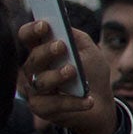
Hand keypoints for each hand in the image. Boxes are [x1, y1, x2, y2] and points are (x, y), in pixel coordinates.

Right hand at [17, 19, 120, 133]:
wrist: (102, 105)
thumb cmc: (92, 74)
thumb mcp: (90, 52)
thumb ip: (77, 38)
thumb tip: (64, 27)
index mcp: (42, 51)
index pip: (27, 37)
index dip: (32, 30)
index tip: (44, 25)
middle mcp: (34, 70)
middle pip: (33, 59)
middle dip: (46, 52)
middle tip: (61, 46)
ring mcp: (35, 90)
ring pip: (41, 81)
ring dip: (57, 75)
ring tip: (72, 71)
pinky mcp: (42, 108)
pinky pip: (53, 104)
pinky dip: (73, 102)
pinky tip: (89, 100)